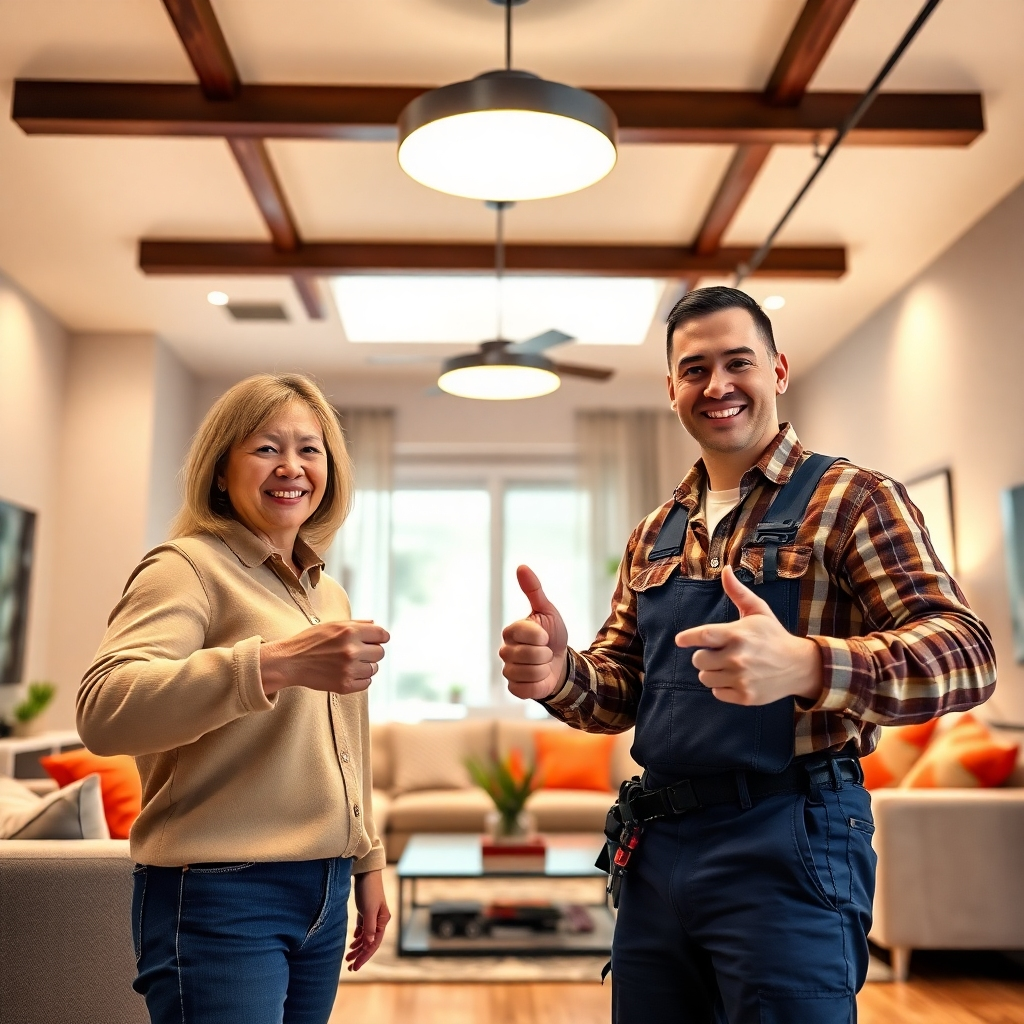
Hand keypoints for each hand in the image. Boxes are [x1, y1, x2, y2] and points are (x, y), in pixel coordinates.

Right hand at [260, 620, 389, 696]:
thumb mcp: (333, 625)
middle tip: (359, 652)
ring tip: (350, 663)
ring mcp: (349, 669)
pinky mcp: (345, 685)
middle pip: (380, 653)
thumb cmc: (310, 641)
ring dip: (366, 666)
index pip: (382, 635)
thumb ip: (357, 624)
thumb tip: (376, 626)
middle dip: (372, 651)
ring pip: (374, 668)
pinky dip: (361, 679)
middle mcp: (352, 650)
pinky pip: (367, 683)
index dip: (381, 637)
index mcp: (350, 632)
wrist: (290, 662)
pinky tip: (348, 673)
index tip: (377, 640)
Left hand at [346, 868, 389, 970]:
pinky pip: (363, 929)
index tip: (355, 967)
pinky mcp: (365, 910)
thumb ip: (369, 927)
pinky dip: (358, 937)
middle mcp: (379, 920)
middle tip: (350, 967)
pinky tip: (352, 942)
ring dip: (357, 947)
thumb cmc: (368, 890)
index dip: (364, 957)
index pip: (374, 944)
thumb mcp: (368, 909)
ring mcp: (372, 915)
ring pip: (365, 937)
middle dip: (360, 955)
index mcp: (382, 921)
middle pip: (370, 942)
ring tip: (348, 958)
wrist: (366, 872)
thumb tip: (369, 944)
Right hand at [499, 565, 568, 700]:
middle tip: (546, 651)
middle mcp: (505, 651)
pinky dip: (538, 684)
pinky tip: (539, 678)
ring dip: (543, 669)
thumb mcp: (547, 611)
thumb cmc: (552, 635)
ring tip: (544, 665)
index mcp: (511, 631)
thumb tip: (521, 566)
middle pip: (527, 654)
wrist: (561, 663)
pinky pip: (525, 689)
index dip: (540, 635)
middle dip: (545, 653)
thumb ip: (534, 590)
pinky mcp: (514, 688)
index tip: (546, 635)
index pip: (523, 632)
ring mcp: (508, 670)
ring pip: (527, 672)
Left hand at [674, 565, 822, 704]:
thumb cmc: (773, 635)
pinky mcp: (745, 696)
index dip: (688, 638)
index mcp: (737, 634)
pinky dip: (722, 687)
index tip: (681, 640)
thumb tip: (725, 569)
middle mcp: (737, 657)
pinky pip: (717, 693)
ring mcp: (742, 678)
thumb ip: (737, 592)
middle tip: (717, 653)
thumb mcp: (758, 611)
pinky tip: (736, 678)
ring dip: (712, 672)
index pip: (703, 636)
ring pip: (705, 678)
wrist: (799, 666)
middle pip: (698, 660)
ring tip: (727, 665)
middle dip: (704, 656)